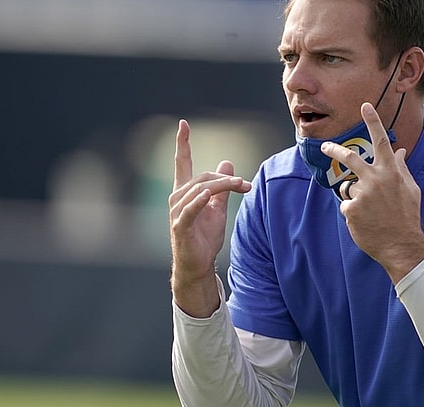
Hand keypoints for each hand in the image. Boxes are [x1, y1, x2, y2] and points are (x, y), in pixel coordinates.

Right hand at [169, 119, 250, 316]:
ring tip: (241, 187)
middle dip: (226, 178)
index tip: (183, 125)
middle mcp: (177, 198)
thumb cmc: (205, 237)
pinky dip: (200, 200)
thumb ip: (222, 187)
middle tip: (246, 184)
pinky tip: (208, 195)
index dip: (183, 144)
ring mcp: (177, 212)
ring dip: (223, 186)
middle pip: (202, 177)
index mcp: (185, 192)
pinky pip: (191, 209)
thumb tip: (227, 163)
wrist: (198, 265)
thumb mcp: (218, 208)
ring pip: (201, 189)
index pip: (182, 163)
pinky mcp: (180, 226)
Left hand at [321, 103, 423, 282]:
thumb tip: (399, 151)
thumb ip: (402, 169)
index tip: (365, 106)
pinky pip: (347, 206)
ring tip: (371, 212)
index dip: (373, 121)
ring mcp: (362, 194)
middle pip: (350, 157)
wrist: (402, 245)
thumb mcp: (411, 190)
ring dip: (355, 197)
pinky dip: (354, 213)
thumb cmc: (408, 217)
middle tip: (325, 147)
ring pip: (349, 187)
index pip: (381, 140)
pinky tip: (366, 222)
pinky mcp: (351, 209)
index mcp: (391, 172)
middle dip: (335, 150)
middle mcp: (375, 179)